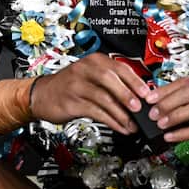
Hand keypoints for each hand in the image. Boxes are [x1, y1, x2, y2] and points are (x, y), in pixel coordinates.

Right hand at [31, 53, 150, 134]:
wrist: (40, 95)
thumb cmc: (69, 86)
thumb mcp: (90, 77)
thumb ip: (112, 83)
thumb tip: (138, 96)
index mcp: (94, 61)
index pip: (119, 68)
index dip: (136, 82)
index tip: (148, 94)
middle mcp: (84, 70)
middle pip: (110, 79)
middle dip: (127, 95)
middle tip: (140, 108)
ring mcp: (76, 85)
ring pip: (103, 98)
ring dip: (121, 114)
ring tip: (132, 125)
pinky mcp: (71, 102)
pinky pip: (95, 112)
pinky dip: (111, 121)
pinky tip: (119, 127)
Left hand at [146, 74, 188, 153]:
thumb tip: (166, 104)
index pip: (182, 82)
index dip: (163, 90)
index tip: (148, 98)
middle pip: (186, 92)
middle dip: (165, 102)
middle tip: (151, 113)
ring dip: (173, 116)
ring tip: (159, 125)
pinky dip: (183, 133)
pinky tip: (171, 137)